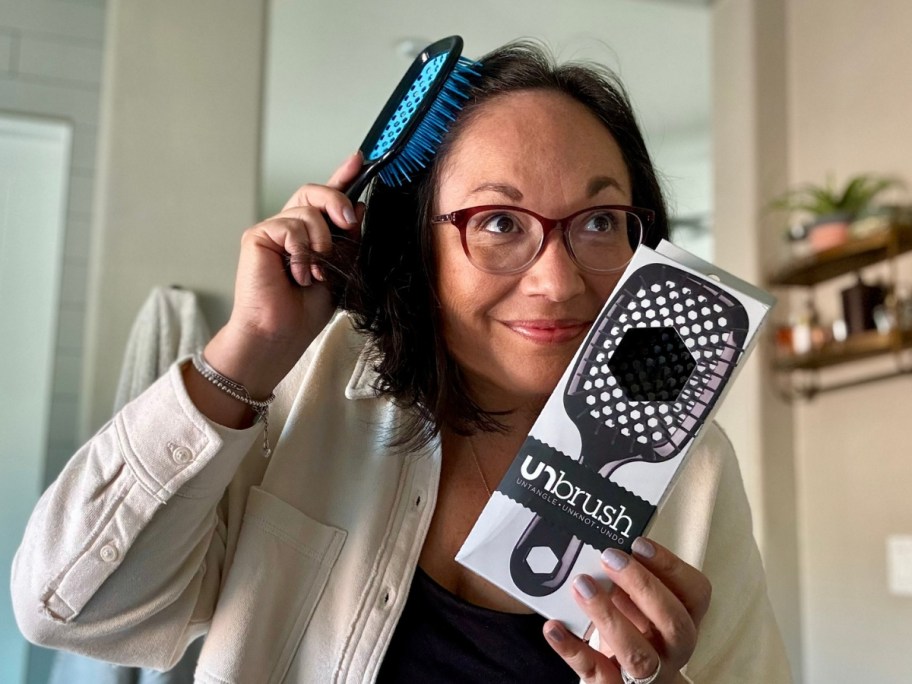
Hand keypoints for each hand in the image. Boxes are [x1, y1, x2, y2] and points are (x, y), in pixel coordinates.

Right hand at [204, 152, 364, 396]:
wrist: (282, 333)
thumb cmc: (307, 310)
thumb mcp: (342, 270)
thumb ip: (348, 239)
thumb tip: (358, 207)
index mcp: (311, 235)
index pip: (326, 200)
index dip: (342, 176)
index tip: (360, 159)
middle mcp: (291, 228)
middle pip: (314, 192)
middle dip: (337, 201)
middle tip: (350, 222)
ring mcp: (272, 231)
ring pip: (306, 211)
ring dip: (321, 242)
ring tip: (317, 272)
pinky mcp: (257, 236)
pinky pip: (290, 225)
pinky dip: (301, 251)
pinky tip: (298, 274)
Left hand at [544, 537, 710, 683]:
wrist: (631, 683)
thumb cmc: (635, 633)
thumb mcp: (640, 605)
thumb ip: (631, 582)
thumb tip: (605, 547)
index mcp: (683, 620)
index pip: (696, 593)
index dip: (671, 566)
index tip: (638, 543)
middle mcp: (672, 649)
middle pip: (674, 622)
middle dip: (642, 586)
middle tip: (610, 558)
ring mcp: (646, 675)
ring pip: (639, 655)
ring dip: (608, 616)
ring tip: (582, 585)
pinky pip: (596, 672)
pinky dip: (572, 649)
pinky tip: (554, 628)